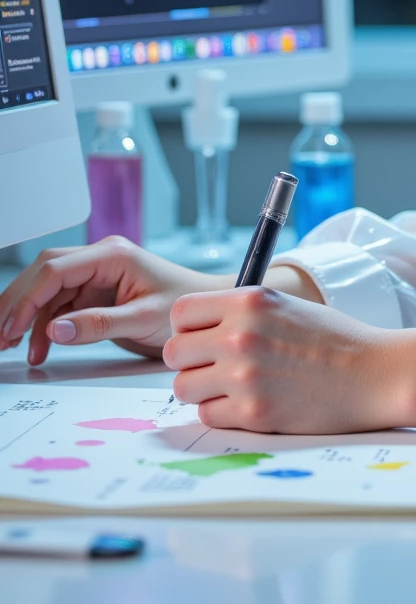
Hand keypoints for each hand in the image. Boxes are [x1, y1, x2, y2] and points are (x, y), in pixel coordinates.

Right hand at [0, 239, 231, 363]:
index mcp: (112, 255)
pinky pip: (59, 304)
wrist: (207, 310)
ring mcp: (97, 274)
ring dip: (27, 317)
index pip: (55, 269)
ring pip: (47, 290)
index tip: (11, 328)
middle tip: (0, 336)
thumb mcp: (144, 319)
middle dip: (17, 303)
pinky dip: (44, 326)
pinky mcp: (96, 292)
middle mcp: (100, 258)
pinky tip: (38, 349)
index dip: (27, 299)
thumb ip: (99, 324)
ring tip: (14, 348)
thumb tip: (55, 330)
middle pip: (43, 273)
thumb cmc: (185, 306)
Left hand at [164, 287, 400, 431]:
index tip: (202, 337)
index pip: (180, 313)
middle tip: (215, 367)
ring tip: (231, 386)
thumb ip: (241, 312)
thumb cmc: (332, 339)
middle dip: (190, 361)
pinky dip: (222, 412)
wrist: (374, 372)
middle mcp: (241, 335)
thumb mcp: (285, 305)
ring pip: (184, 388)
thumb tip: (196, 329)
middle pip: (174, 353)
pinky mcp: (254, 411)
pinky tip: (248, 403)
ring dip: (202, 390)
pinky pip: (207, 415)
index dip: (187, 328)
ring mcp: (245, 375)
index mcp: (249, 301)